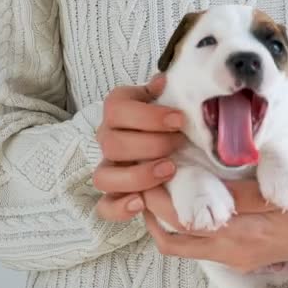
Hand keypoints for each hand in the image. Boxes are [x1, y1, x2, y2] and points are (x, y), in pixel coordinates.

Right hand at [94, 75, 185, 221]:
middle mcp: (108, 138)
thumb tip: (164, 80)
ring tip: (169, 170)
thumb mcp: (174, 101)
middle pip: (112, 143)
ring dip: (137, 175)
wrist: (183, 145)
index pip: (116, 109)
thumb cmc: (176, 120)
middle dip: (150, 145)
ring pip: (104, 176)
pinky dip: (120, 207)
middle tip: (179, 143)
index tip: (178, 120)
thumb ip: (169, 91)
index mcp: (119, 111)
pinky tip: (141, 204)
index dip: (147, 115)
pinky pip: (105, 207)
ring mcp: (110, 167)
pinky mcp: (116, 195)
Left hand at [142, 170, 287, 272]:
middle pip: (179, 234)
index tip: (156, 165)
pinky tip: (180, 203)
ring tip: (154, 188)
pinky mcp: (239, 256)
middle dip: (155, 204)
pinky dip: (179, 228)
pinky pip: (196, 248)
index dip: (169, 190)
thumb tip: (213, 188)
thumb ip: (255, 192)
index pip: (196, 214)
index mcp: (252, 229)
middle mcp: (238, 248)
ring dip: (163, 219)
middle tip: (145, 174)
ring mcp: (237, 255)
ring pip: (183, 245)